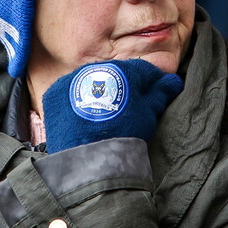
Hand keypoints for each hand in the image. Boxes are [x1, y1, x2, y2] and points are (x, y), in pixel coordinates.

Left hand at [42, 60, 182, 152]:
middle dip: (123, 87)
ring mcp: (71, 80)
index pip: (141, 70)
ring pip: (91, 82)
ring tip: (105, 114)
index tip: (154, 93)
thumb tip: (173, 81)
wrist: (90, 159)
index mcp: (122, 70)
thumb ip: (161, 93)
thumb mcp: (148, 114)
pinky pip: (70, 94)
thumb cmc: (125, 135)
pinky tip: (84, 117)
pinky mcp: (54, 94)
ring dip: (99, 93)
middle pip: (114, 74)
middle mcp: (94, 68)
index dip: (150, 82)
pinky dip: (78, 102)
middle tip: (128, 107)